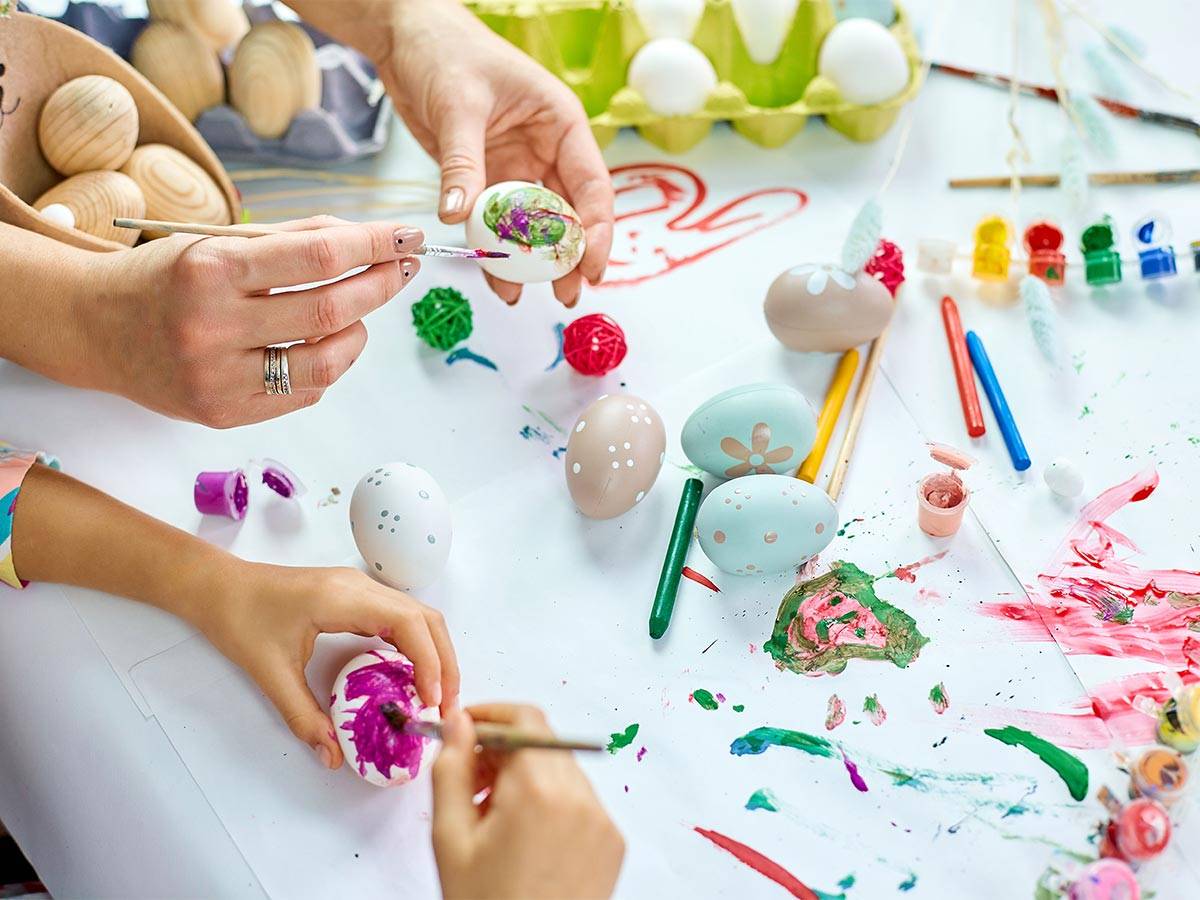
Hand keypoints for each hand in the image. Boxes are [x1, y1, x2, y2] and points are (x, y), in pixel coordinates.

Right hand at [81, 216, 423, 426]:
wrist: (94, 327)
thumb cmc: (166, 277)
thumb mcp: (218, 241)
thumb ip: (294, 239)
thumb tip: (370, 238)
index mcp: (210, 269)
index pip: (318, 256)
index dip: (373, 244)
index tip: (407, 235)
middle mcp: (213, 326)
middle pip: (332, 310)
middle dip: (381, 285)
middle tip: (404, 268)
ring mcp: (218, 377)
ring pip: (327, 361)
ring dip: (359, 333)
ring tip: (361, 313)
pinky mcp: (224, 413)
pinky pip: (303, 393)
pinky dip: (326, 365)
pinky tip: (323, 343)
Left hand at [194, 562, 459, 769]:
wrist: (217, 587)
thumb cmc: (239, 620)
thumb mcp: (270, 674)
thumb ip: (304, 717)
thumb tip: (333, 756)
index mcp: (344, 598)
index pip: (409, 624)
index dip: (430, 663)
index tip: (431, 701)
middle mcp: (360, 586)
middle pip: (426, 618)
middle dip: (445, 661)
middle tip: (446, 705)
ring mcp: (360, 587)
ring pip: (418, 615)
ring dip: (435, 652)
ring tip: (436, 694)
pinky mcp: (355, 595)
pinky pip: (400, 617)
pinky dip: (417, 645)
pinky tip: (410, 674)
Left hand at [381, 1, 613, 306]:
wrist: (407, 36)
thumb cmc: (446, 50)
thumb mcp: (458, 105)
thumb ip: (463, 163)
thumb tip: (459, 215)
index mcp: (562, 124)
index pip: (592, 186)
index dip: (596, 231)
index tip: (590, 266)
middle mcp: (547, 150)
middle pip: (569, 214)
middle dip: (569, 258)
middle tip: (566, 295)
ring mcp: (518, 167)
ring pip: (534, 226)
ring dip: (532, 263)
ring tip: (525, 296)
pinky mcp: (488, 179)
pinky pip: (497, 223)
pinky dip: (496, 251)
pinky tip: (496, 280)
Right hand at [432, 705, 623, 899]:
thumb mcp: (450, 838)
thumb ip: (451, 769)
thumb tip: (456, 723)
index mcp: (540, 789)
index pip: (524, 717)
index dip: (490, 716)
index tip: (463, 731)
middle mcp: (581, 797)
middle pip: (542, 743)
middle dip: (503, 752)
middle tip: (470, 783)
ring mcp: (603, 821)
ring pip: (560, 771)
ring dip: (527, 779)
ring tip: (494, 822)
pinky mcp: (613, 842)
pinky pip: (579, 802)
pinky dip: (551, 805)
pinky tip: (523, 841)